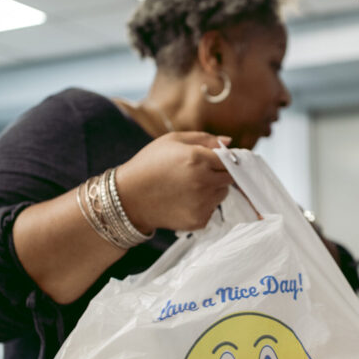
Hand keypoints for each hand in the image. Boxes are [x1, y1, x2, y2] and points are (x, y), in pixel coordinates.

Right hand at [115, 131, 233, 232]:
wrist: (128, 198)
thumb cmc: (148, 164)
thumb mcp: (172, 140)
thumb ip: (204, 139)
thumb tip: (229, 142)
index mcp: (198, 158)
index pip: (231, 159)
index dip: (227, 159)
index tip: (221, 161)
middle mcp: (203, 181)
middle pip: (230, 178)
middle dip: (221, 174)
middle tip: (201, 173)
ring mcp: (202, 203)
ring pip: (222, 194)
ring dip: (213, 189)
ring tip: (189, 186)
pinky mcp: (199, 220)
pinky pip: (212, 210)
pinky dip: (204, 205)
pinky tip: (185, 200)